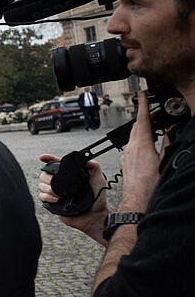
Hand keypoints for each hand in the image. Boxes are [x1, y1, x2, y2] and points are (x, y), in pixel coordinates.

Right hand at [38, 153, 108, 242]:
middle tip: (56, 183)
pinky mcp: (52, 202)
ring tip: (61, 195)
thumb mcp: (99, 179)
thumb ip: (93, 166)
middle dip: (48, 178)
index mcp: (70, 176)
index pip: (56, 164)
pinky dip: (48, 197)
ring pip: (41, 185)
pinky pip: (42, 196)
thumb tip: (84, 158)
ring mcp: (55, 192)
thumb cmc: (98, 199)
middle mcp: (61, 183)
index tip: (43, 158)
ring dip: (49, 189)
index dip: (48, 159)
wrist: (93, 216)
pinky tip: (58, 200)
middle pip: (45, 174)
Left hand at [117, 91, 162, 212]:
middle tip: (155, 110)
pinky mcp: (126, 163)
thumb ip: (168, 143)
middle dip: (145, 116)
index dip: (143, 105)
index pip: (142, 120)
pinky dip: (139, 139)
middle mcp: (131, 149)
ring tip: (154, 124)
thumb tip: (171, 130)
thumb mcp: (164, 161)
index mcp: (141, 145)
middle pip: (137, 126)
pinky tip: (146, 142)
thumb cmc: (151, 186)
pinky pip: (132, 145)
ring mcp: (127, 156)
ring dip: (142, 128)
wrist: (137, 201)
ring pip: (133, 136)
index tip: (141, 94)